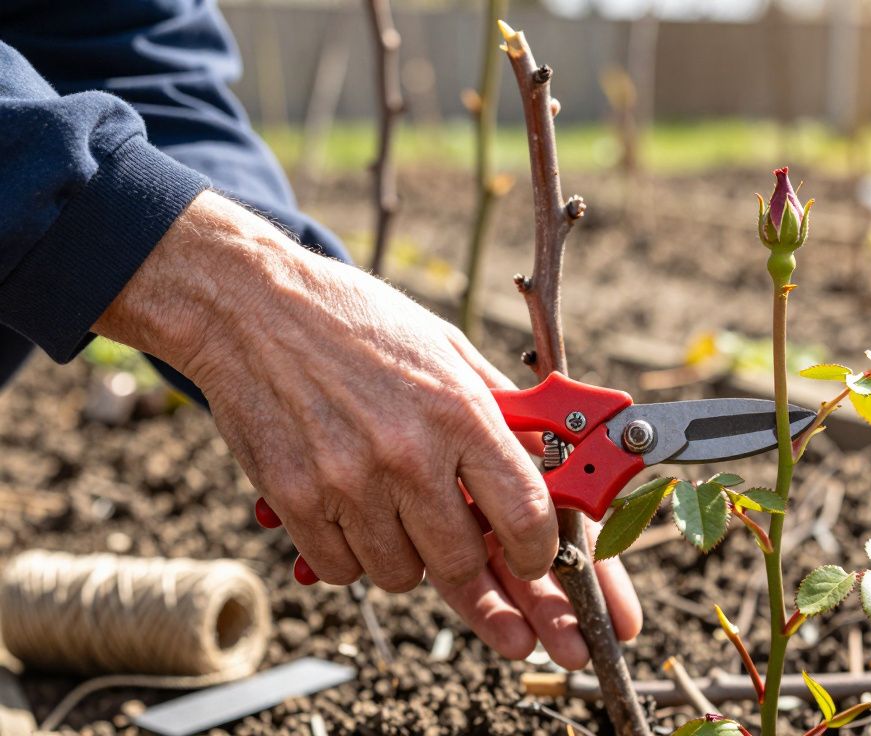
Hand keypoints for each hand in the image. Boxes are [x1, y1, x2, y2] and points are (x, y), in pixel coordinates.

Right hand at [93, 191, 641, 664]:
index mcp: (459, 411)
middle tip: (469, 560)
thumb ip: (499, 409)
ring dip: (407, 560)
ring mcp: (348, 482)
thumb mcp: (446, 348)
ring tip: (394, 511)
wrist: (251, 307)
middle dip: (474, 574)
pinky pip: (341, 571)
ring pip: (400, 576)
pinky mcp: (297, 501)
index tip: (534, 560)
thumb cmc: (355, 322)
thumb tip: (545, 460)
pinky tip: (350, 513)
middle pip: (462, 564)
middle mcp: (408, 453)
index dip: (538, 554)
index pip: (525, 514)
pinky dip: (351, 557)